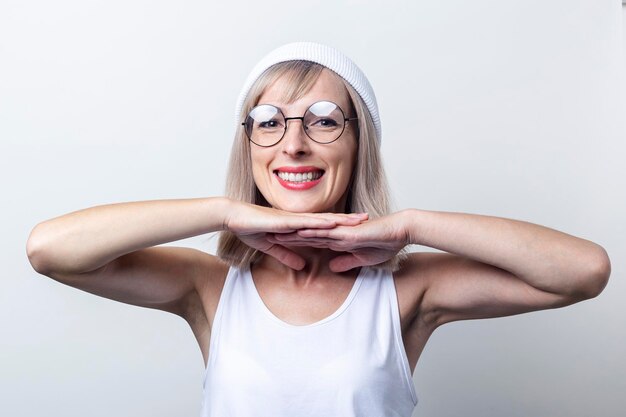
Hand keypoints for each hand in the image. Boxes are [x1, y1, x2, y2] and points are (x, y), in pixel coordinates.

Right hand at [223, 200, 368, 269]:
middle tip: (368, 219)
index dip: (340, 225)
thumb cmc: (250, 228)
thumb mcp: (272, 246)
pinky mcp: (286, 220)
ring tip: (359, 220)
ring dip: (342, 219)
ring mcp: (293, 218)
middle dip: (348, 220)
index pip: (323, 225)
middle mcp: (298, 219)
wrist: (234, 217)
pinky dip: (322, 222)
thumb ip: (287, 255)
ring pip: (323, 219)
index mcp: (297, 224)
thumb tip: (301, 267)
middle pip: (329, 219)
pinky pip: (307, 222)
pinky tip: (335, 223)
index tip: (356, 226)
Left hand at [266, 211, 409, 271]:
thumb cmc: (385, 243)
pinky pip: (327, 232)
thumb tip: (331, 267)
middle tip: (264, 235)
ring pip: (311, 231)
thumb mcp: (361, 257)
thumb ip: (345, 261)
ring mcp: (340, 231)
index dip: (292, 241)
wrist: (401, 232)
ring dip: (292, 233)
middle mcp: (335, 232)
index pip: (310, 240)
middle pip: (304, 234)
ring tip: (273, 233)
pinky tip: (298, 231)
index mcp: (337, 239)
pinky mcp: (348, 232)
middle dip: (285, 236)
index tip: (275, 242)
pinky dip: (312, 231)